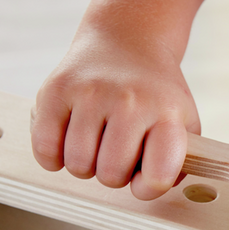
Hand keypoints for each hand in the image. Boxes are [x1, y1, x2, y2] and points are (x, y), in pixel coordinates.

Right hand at [31, 23, 200, 199]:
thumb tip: (146, 188)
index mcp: (167, 114)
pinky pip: (45, 148)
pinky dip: (53, 156)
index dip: (148, 187)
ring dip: (84, 165)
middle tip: (117, 152)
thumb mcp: (183, 123)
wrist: (128, 41)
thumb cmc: (154, 96)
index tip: (145, 174)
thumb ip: (177, 164)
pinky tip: (68, 141)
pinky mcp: (56, 89)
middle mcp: (130, 101)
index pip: (158, 177)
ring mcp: (91, 93)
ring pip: (77, 165)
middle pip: (110, 175)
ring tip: (95, 143)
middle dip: (112, 174)